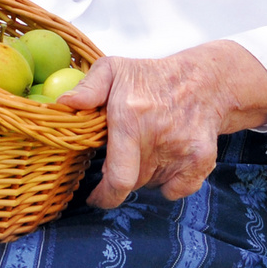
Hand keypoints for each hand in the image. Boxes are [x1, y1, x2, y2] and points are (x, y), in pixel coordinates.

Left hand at [59, 40, 266, 208]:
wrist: (203, 80)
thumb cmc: (149, 76)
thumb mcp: (113, 69)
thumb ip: (87, 88)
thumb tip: (63, 105)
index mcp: (130, 116)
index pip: (118, 177)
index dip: (104, 196)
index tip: (93, 198)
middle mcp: (158, 135)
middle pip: (132, 182)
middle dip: (120, 176)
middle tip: (121, 155)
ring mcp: (183, 150)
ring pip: (151, 185)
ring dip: (143, 175)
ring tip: (146, 146)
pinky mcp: (202, 159)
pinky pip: (177, 189)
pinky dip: (169, 182)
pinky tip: (165, 156)